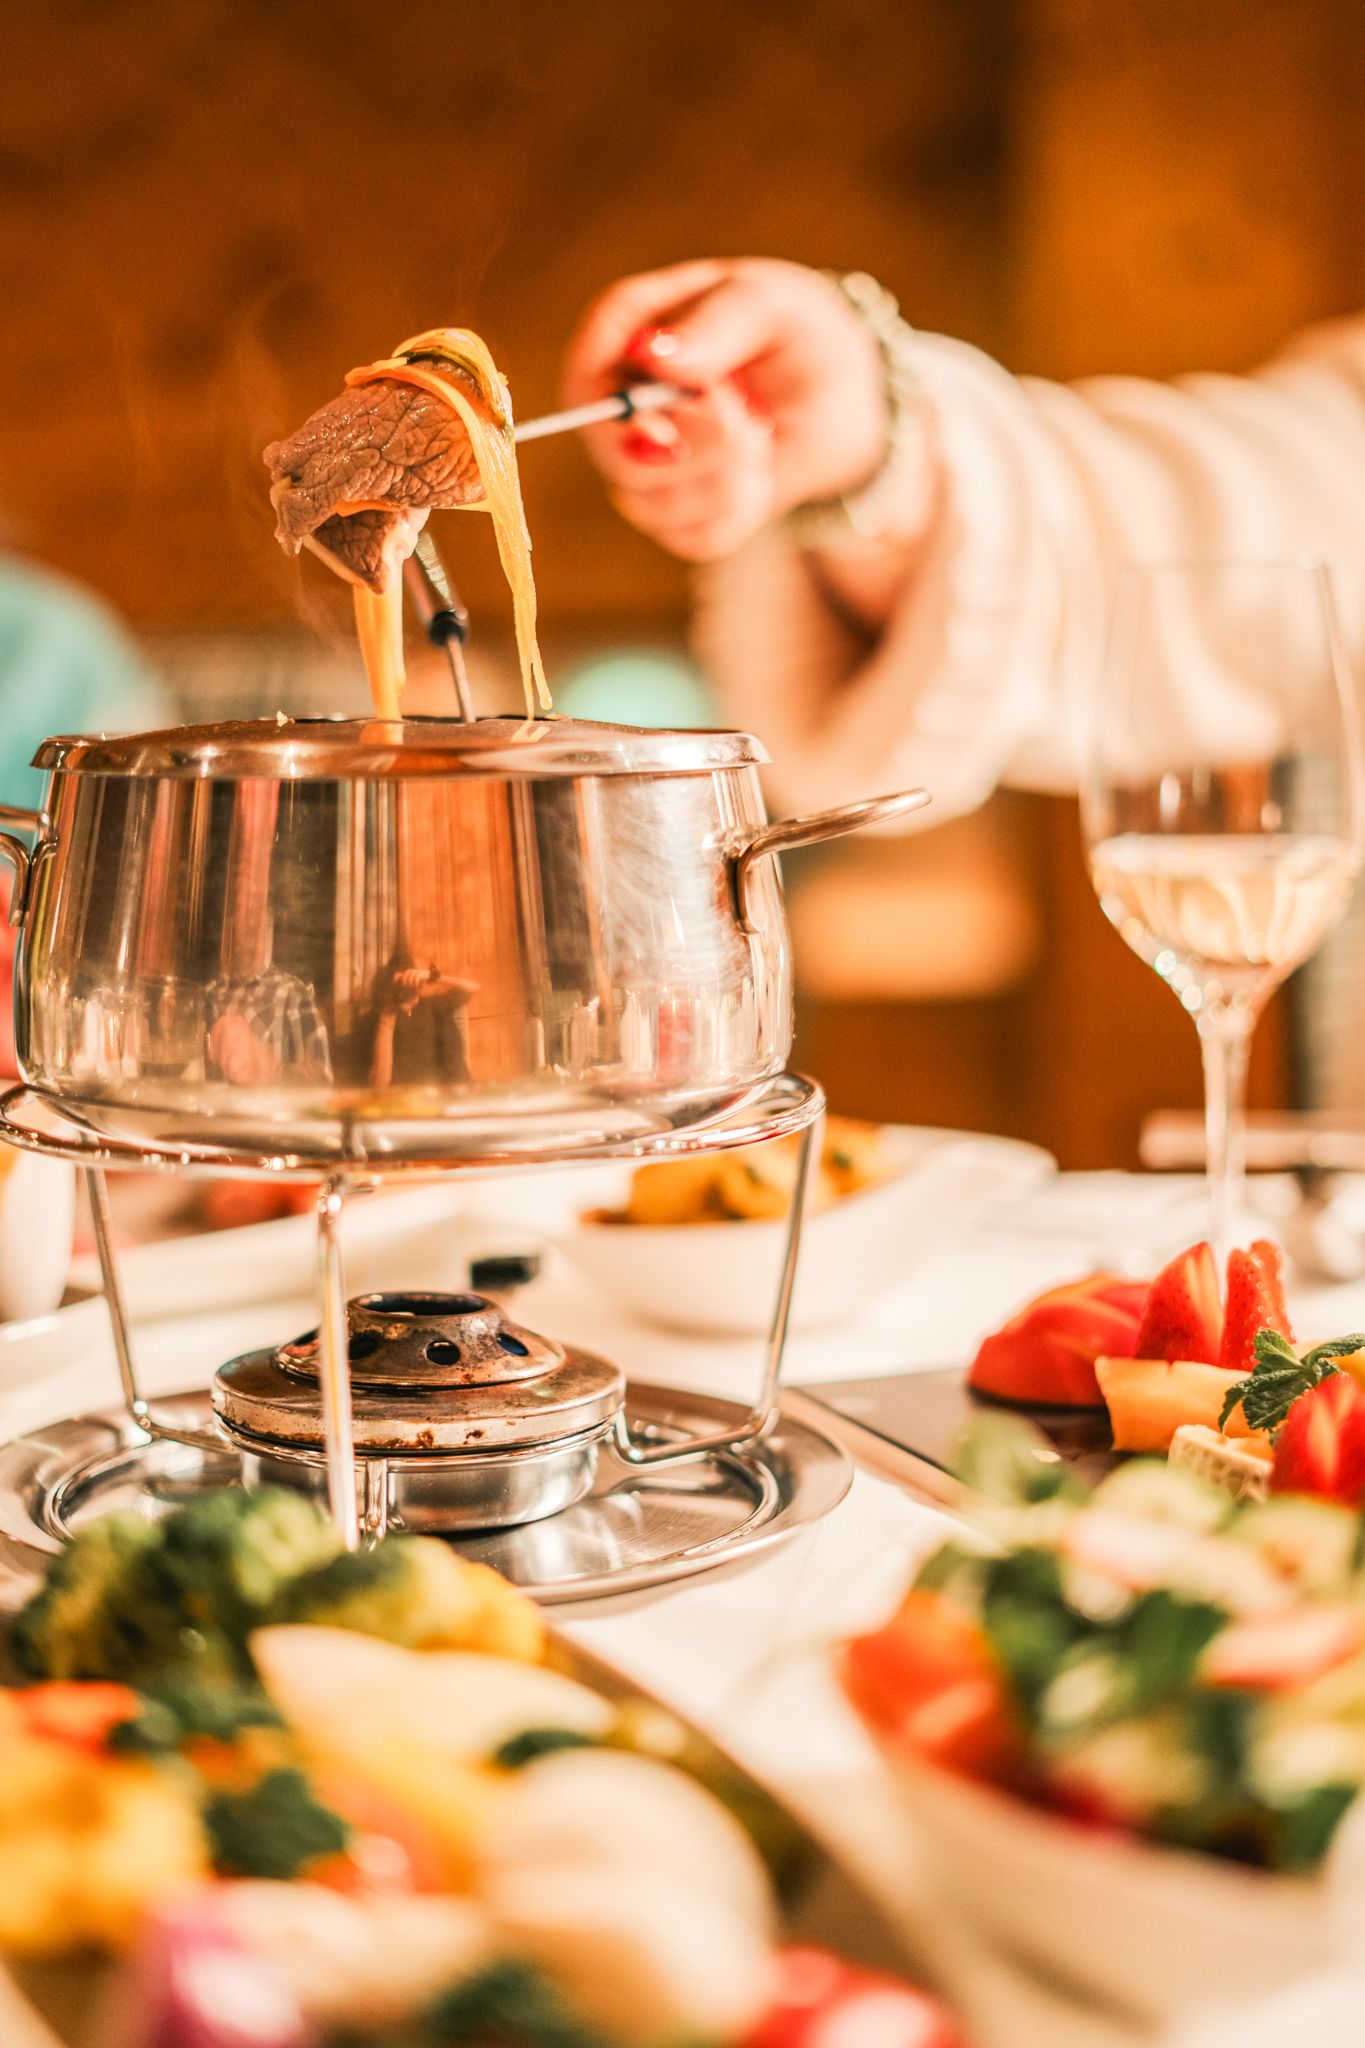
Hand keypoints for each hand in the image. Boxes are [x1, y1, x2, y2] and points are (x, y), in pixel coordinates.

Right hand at [562, 259, 888, 560]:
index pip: (585, 382)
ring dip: (726, 480)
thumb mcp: (775, 306)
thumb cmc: (797, 334)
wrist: (838, 398)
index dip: (619, 415)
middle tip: (750, 418)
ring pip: (653, 506)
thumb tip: (651, 354)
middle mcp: (622, 401)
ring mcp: (643, 463)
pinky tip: (757, 475)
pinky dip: (739, 513)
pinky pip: (692, 537)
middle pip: (613, 454)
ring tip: (760, 437)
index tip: (668, 427)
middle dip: (697, 448)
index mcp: (628, 331)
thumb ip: (717, 323)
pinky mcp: (676, 514)